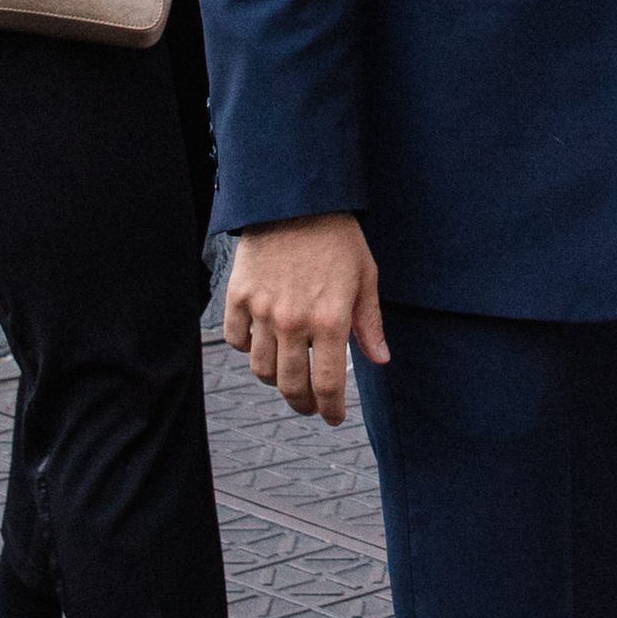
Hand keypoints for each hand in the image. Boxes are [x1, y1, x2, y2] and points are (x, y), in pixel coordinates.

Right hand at [224, 211, 388, 423]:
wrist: (296, 199)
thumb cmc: (338, 237)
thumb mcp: (366, 277)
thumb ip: (369, 323)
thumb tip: (380, 359)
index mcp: (330, 320)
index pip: (327, 385)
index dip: (330, 410)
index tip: (333, 417)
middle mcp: (294, 322)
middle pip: (291, 385)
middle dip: (303, 404)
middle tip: (310, 406)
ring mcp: (262, 310)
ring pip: (261, 368)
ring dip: (275, 380)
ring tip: (287, 375)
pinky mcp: (238, 297)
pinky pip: (236, 340)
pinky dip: (247, 349)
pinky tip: (261, 344)